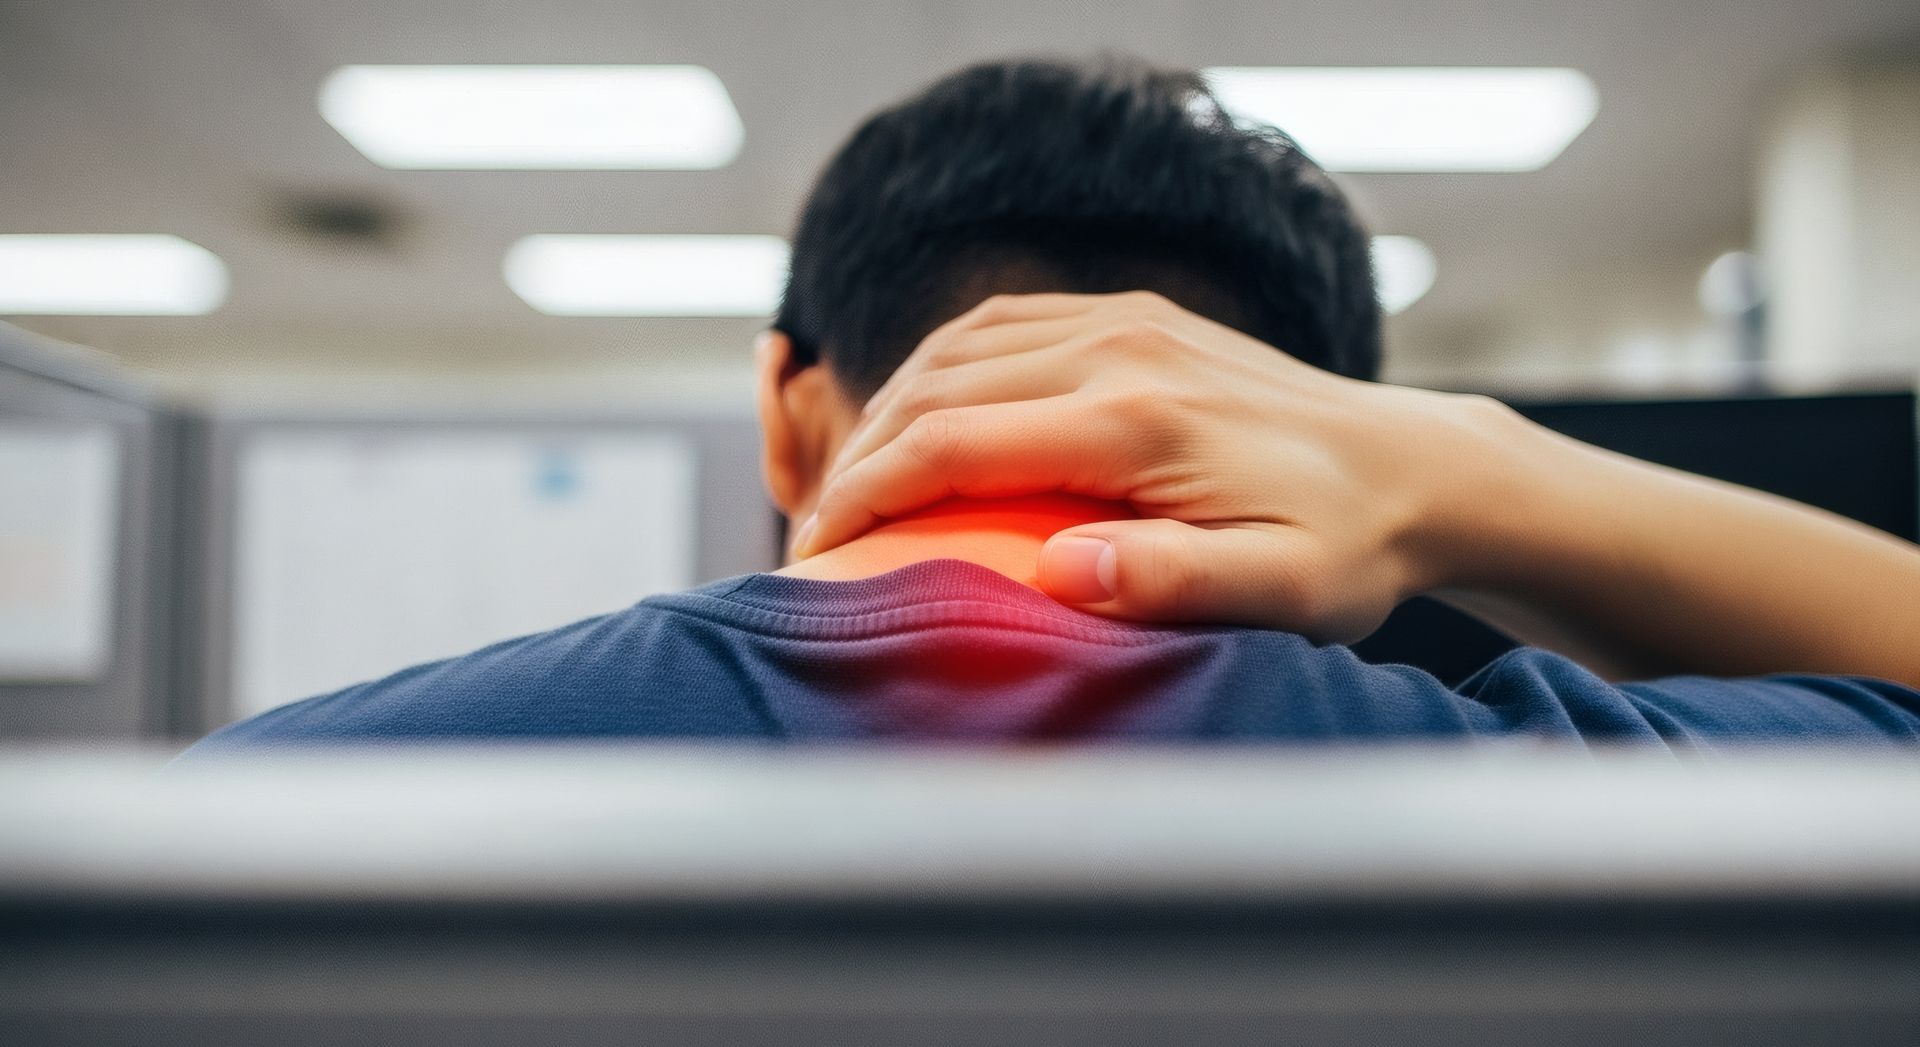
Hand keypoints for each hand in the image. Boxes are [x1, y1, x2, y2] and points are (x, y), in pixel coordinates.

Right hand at [795, 291, 1520, 641]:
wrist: (1415, 467)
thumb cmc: (1348, 547)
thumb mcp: (1282, 589)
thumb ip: (1170, 581)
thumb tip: (1055, 576)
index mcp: (1135, 420)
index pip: (952, 443)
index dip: (865, 496)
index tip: (816, 554)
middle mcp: (1119, 348)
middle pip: (938, 385)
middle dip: (859, 456)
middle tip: (818, 532)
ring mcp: (1128, 320)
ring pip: (962, 344)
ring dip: (895, 404)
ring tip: (860, 480)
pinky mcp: (1139, 315)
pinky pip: (1009, 322)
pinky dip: (948, 365)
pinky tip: (931, 414)